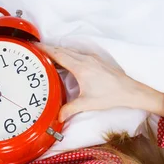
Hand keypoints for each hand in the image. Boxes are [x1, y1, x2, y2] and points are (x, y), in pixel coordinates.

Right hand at [36, 44, 163, 121]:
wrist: (128, 91)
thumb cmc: (109, 96)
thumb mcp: (87, 104)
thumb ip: (70, 109)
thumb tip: (58, 116)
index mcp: (80, 67)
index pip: (58, 54)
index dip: (45, 50)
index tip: (35, 47)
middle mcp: (85, 59)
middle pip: (63, 50)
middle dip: (49, 50)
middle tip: (37, 51)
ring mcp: (91, 58)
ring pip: (71, 51)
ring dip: (59, 52)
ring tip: (48, 57)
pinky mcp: (96, 60)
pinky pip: (78, 54)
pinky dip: (68, 55)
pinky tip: (66, 62)